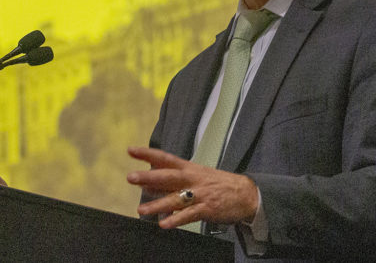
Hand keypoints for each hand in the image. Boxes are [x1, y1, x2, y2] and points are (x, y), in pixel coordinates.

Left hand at [126, 146, 258, 228]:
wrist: (245, 193)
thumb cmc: (216, 184)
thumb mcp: (195, 175)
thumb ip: (171, 179)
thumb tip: (147, 183)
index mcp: (188, 168)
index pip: (165, 158)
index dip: (147, 154)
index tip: (130, 150)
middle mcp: (192, 179)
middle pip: (167, 176)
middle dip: (148, 177)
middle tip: (131, 177)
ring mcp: (199, 194)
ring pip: (174, 199)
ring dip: (157, 204)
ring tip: (140, 210)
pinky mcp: (206, 209)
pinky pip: (188, 215)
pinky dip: (176, 219)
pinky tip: (163, 224)